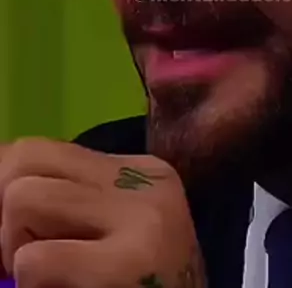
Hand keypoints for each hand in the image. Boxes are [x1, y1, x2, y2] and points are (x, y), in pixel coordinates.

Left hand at [0, 138, 205, 287]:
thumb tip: (3, 181)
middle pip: (26, 161)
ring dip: (14, 247)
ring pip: (23, 198)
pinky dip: (28, 282)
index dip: (6, 183)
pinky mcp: (129, 264)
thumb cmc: (140, 287)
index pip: (41, 149)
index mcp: (143, 171)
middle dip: (7, 214)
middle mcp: (145, 183)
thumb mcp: (113, 232)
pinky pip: (33, 259)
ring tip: (47, 277)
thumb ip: (73, 202)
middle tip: (24, 259)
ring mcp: (141, 219)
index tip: (12, 227)